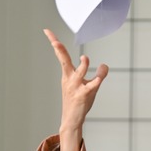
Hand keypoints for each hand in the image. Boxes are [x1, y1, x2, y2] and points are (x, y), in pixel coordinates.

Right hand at [44, 29, 108, 150]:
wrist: (72, 119)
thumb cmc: (77, 100)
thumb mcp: (81, 84)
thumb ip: (91, 73)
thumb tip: (102, 64)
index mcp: (67, 75)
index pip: (59, 55)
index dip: (54, 42)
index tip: (47, 30)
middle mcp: (70, 79)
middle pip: (63, 61)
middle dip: (59, 50)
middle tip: (54, 41)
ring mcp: (77, 87)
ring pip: (80, 72)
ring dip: (83, 64)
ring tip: (85, 58)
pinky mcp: (85, 94)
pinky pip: (94, 82)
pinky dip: (100, 75)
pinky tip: (103, 69)